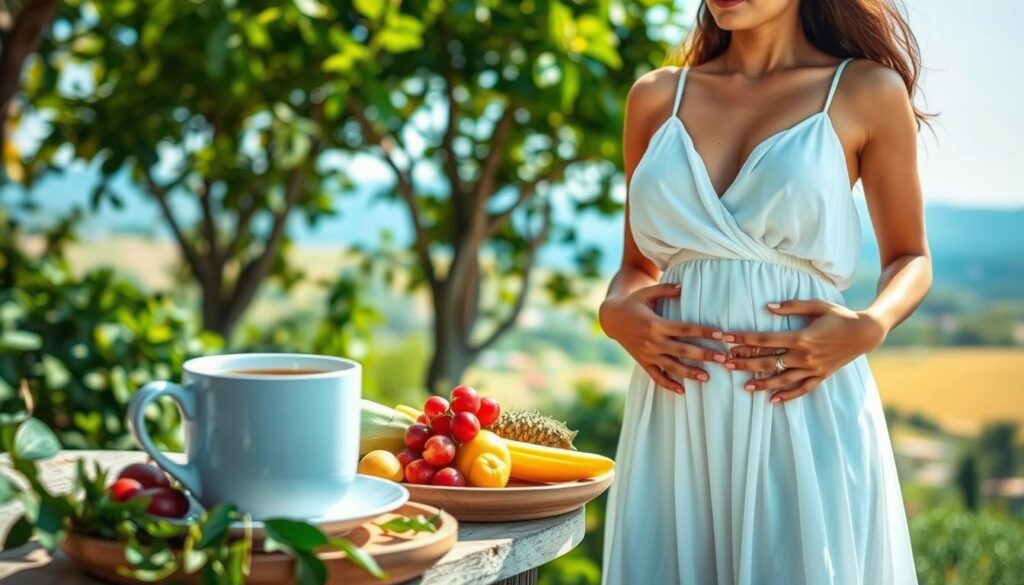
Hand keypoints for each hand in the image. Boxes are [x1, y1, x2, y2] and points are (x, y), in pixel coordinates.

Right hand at [599, 283, 725, 393]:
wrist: (611, 318)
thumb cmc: (632, 303)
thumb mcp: (646, 293)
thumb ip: (665, 289)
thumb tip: (683, 287)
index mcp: (655, 324)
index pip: (685, 329)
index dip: (703, 332)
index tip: (720, 335)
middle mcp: (652, 341)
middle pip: (682, 350)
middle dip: (704, 355)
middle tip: (723, 358)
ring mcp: (647, 353)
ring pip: (671, 366)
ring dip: (690, 372)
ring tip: (707, 378)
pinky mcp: (643, 361)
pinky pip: (656, 376)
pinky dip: (668, 385)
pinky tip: (682, 391)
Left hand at [720, 299, 887, 403]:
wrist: (866, 333)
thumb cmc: (841, 316)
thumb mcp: (818, 305)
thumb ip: (792, 306)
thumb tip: (768, 307)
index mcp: (801, 337)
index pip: (765, 339)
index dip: (744, 339)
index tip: (727, 338)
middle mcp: (805, 356)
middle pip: (768, 361)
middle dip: (744, 362)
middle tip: (725, 364)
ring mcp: (813, 368)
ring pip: (782, 379)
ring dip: (761, 382)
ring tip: (743, 386)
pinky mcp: (821, 376)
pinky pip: (802, 389)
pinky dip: (787, 396)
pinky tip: (772, 400)